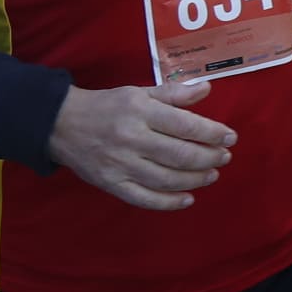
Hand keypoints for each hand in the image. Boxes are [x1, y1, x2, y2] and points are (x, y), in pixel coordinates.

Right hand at [46, 80, 234, 210]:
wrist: (61, 124)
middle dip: (209, 157)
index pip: (185, 125)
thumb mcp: (138, 93)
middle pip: (180, 154)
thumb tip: (206, 89)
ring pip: (167, 179)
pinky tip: (188, 198)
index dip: (212, 133)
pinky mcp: (112, 184)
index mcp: (140, 111)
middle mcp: (132, 138)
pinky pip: (145, 199)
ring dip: (195, 179)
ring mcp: (121, 165)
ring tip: (211, 174)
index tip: (230, 137)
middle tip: (224, 157)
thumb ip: (173, 93)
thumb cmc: (107, 106)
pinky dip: (170, 202)